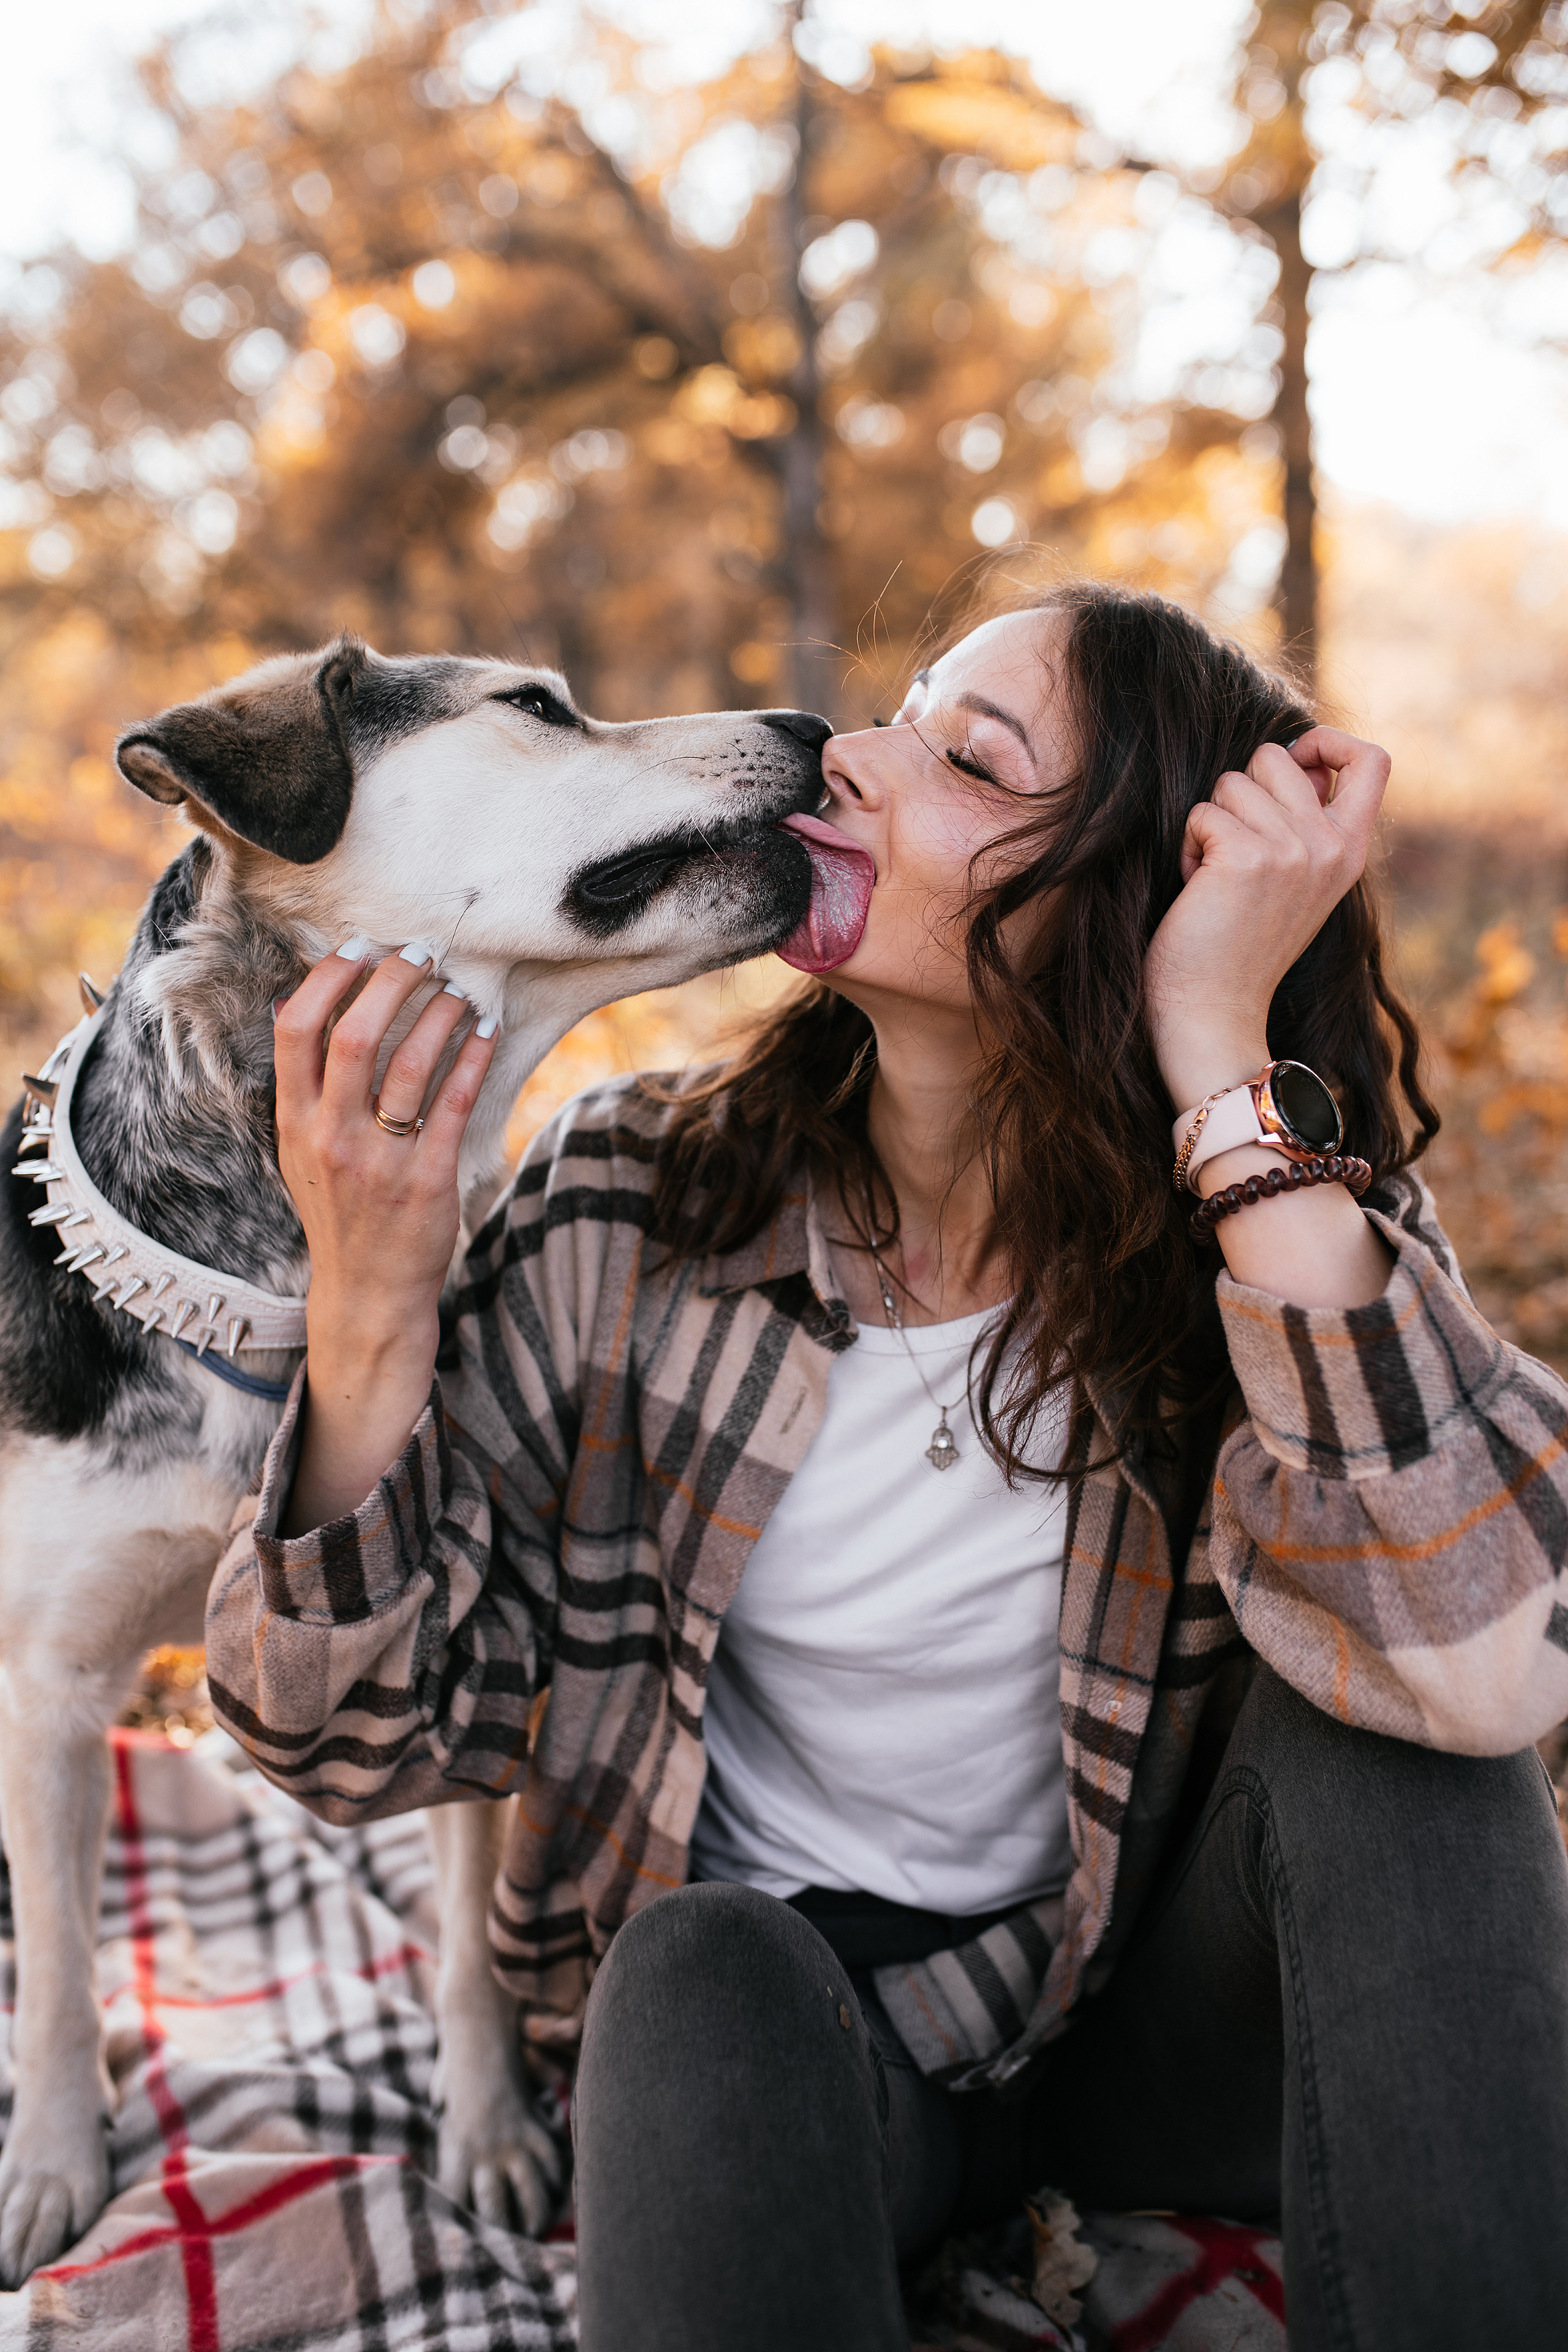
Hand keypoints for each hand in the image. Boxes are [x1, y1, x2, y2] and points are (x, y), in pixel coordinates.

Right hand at [272, 942, 498, 1531]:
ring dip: (440, 1013)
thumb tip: (290, 1005)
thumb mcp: (301, 1152)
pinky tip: (487, 1031)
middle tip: (422, 956)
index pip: (296, 1030)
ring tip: (460, 990)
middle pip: (354, 1035)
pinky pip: (455, 1103)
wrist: (367, 1294)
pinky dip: (474, 1058)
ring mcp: (380, 1160)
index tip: (361, 948)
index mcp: (295, 1122)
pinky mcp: (428, 1180)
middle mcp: (332, 1137)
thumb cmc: (339, 1212)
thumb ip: (300, 1087)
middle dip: (392, 982)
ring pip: (410, 1064)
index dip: (328, 978)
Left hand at [1143, 726, 1390, 1112]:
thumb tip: (1291, 757)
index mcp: (1350, 851)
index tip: (1294, 764)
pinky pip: (1202, 812)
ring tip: (1215, 878)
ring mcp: (1292, 850)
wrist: (1215, 1017)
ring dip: (1210, 823)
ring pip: (1232, 781)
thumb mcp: (1296, 882)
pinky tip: (1198, 889)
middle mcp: (1330, 846)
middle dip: (1240, 792)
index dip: (1328, 742)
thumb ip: (1305, 824)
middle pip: (1278, 755)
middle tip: (1233, 852)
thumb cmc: (1238, 949)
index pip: (1372, 759)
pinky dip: (1189, 846)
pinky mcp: (1247, 857)